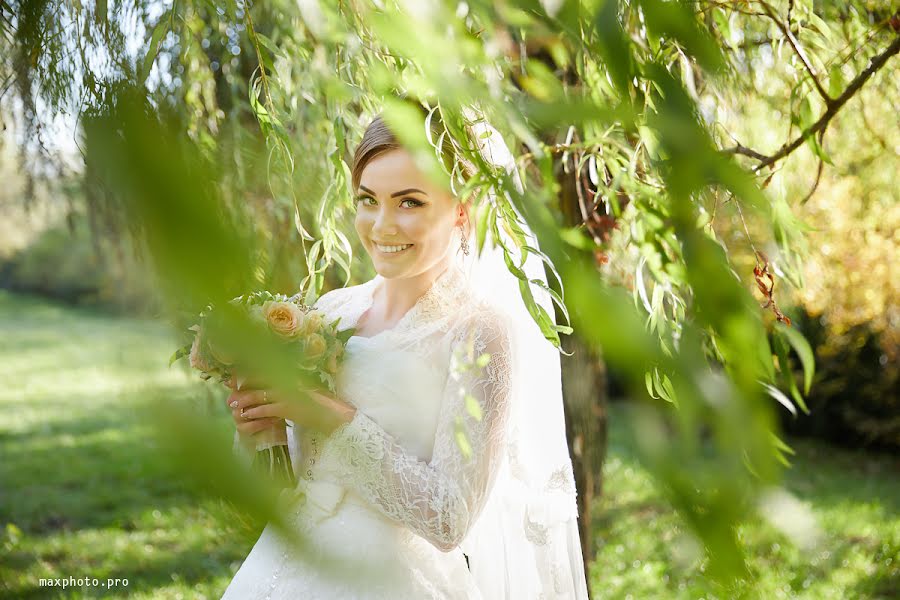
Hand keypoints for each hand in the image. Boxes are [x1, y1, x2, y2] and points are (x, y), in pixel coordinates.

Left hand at [228, 382, 356, 435]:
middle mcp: (289, 381)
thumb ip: (293, 386)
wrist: (335, 414)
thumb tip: (277, 386)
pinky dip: (255, 412)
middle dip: (242, 385)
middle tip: (228, 387)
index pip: (267, 370)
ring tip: (233, 404)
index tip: (236, 375)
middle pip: (260, 381)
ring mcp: (288, 394)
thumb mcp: (307, 391)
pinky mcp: (288, 408)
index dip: (250, 372)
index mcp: (293, 375)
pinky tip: (247, 415)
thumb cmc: (323, 404)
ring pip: (260, 395)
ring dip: (245, 400)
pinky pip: (267, 409)